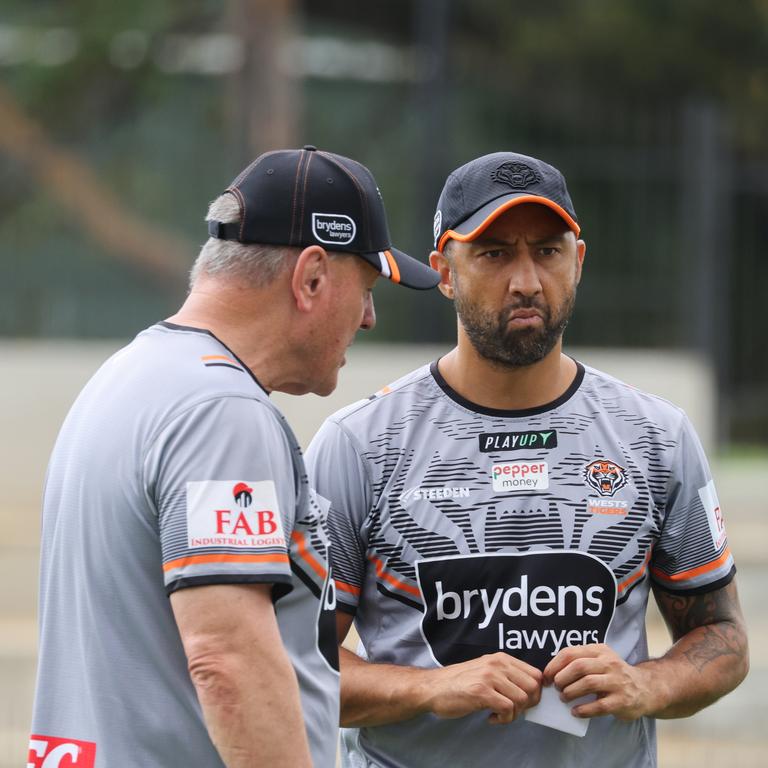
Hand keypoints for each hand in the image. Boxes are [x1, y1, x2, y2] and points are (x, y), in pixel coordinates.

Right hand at [423, 652, 541, 724]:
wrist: (433, 687)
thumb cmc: (460, 683)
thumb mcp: (486, 671)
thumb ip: (506, 676)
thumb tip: (530, 691)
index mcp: (501, 658)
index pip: (536, 674)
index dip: (535, 692)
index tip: (524, 702)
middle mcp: (497, 664)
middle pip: (533, 687)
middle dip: (527, 704)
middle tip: (512, 710)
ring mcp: (489, 676)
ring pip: (522, 699)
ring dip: (514, 714)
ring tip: (498, 714)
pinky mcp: (481, 691)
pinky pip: (508, 709)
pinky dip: (503, 719)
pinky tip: (490, 717)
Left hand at [542, 644, 653, 720]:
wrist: (645, 688)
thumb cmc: (613, 675)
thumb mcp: (599, 660)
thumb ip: (579, 661)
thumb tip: (551, 672)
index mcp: (599, 650)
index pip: (571, 653)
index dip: (554, 665)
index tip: (546, 676)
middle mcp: (609, 663)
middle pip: (579, 667)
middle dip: (562, 678)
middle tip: (556, 687)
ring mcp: (617, 682)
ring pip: (588, 683)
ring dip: (571, 692)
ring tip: (564, 698)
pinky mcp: (622, 700)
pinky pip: (599, 705)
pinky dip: (584, 709)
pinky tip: (575, 712)